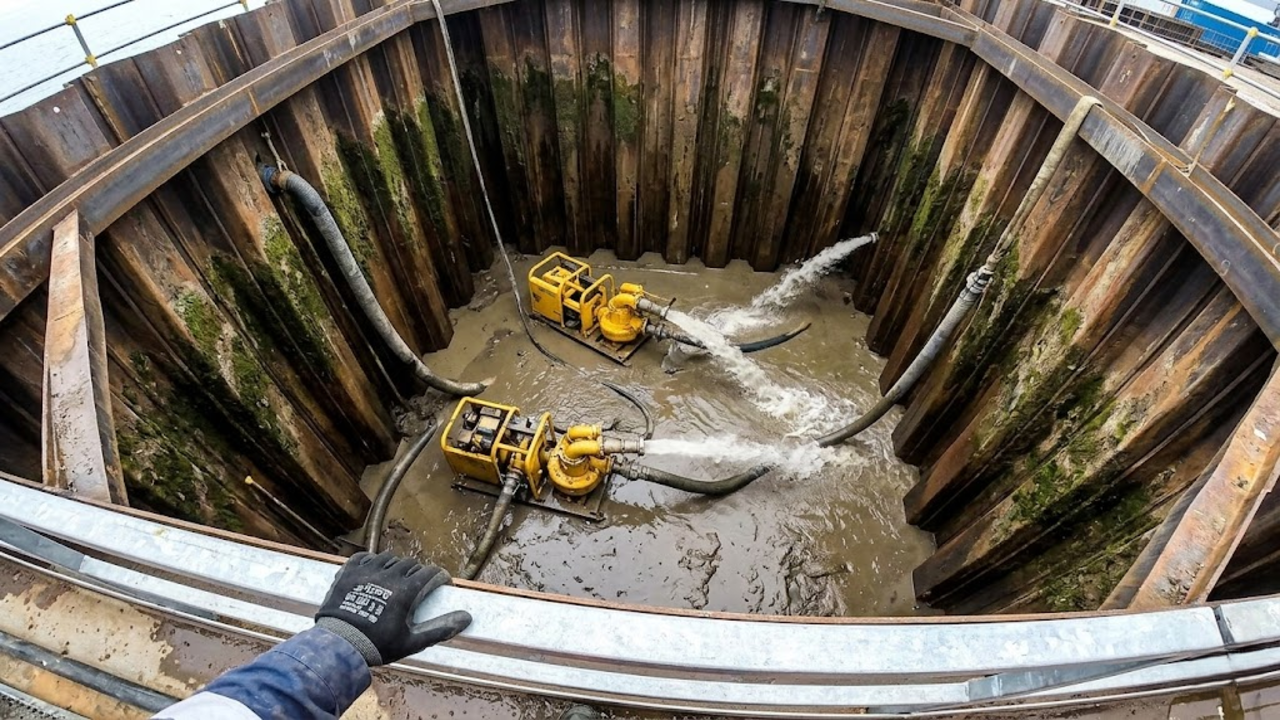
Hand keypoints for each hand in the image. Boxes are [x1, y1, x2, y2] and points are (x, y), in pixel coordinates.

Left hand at [314, 551, 471, 665]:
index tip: (442, 583)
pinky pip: (363, 557)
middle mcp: (389, 575)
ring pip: (388, 558)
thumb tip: (467, 618)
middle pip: (411, 564)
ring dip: (395, 565)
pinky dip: (371, 561)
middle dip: (418, 572)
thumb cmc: (378, 645)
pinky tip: (372, 571)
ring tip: (395, 577)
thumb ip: (441, 629)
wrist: (339, 646)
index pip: (431, 573)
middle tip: (417, 585)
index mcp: (406, 591)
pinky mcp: (348, 572)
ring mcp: (367, 571)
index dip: (439, 577)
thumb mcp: (413, 642)